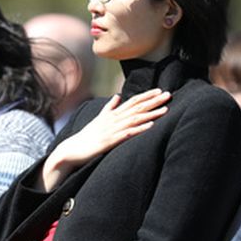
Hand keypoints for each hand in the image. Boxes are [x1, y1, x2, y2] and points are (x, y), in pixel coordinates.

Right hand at [40, 88, 170, 190]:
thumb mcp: (99, 118)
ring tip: (165, 109)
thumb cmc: (87, 135)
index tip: (160, 90)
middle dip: (153, 101)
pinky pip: (128, 134)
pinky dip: (139, 129)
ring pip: (135, 119)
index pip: (133, 101)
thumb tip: (117, 96)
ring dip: (151, 114)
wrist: (72, 149)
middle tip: (168, 95)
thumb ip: (109, 107)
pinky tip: (150, 126)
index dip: (147, 95)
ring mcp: (112, 129)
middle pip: (137, 107)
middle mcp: (114, 119)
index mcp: (113, 114)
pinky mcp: (110, 141)